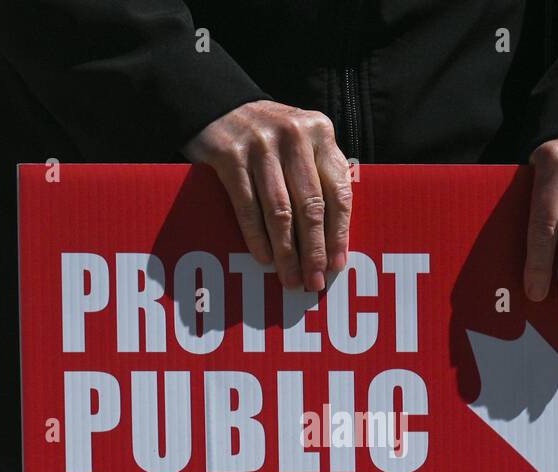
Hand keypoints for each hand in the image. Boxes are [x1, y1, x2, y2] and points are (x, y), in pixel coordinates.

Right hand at [184, 100, 351, 291]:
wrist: (218, 103)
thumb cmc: (269, 135)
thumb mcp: (303, 141)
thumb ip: (321, 174)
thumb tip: (335, 238)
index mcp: (320, 133)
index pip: (338, 191)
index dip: (339, 233)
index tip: (337, 264)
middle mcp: (294, 136)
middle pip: (310, 206)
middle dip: (314, 250)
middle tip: (314, 281)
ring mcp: (260, 146)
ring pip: (279, 211)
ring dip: (286, 252)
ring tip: (290, 279)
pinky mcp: (229, 156)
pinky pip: (247, 206)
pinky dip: (256, 236)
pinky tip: (264, 258)